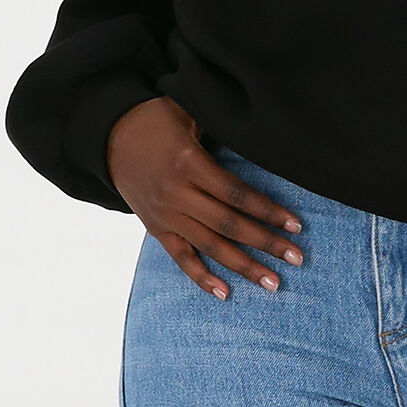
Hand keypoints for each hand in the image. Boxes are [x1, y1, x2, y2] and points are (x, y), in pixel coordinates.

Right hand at [107, 98, 302, 296]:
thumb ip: (219, 128)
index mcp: (189, 163)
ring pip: (211, 246)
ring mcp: (166, 215)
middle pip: (230, 225)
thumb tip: (259, 135)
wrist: (108, 136)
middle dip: (266, 243)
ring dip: (244, 267)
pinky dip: (201, 277)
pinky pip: (181, 258)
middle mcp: (177, 194)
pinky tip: (225, 293)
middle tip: (297, 258)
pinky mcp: (156, 228)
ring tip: (273, 283)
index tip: (295, 224)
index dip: (268, 211)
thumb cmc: (155, 120)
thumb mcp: (186, 113)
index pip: (236, 194)